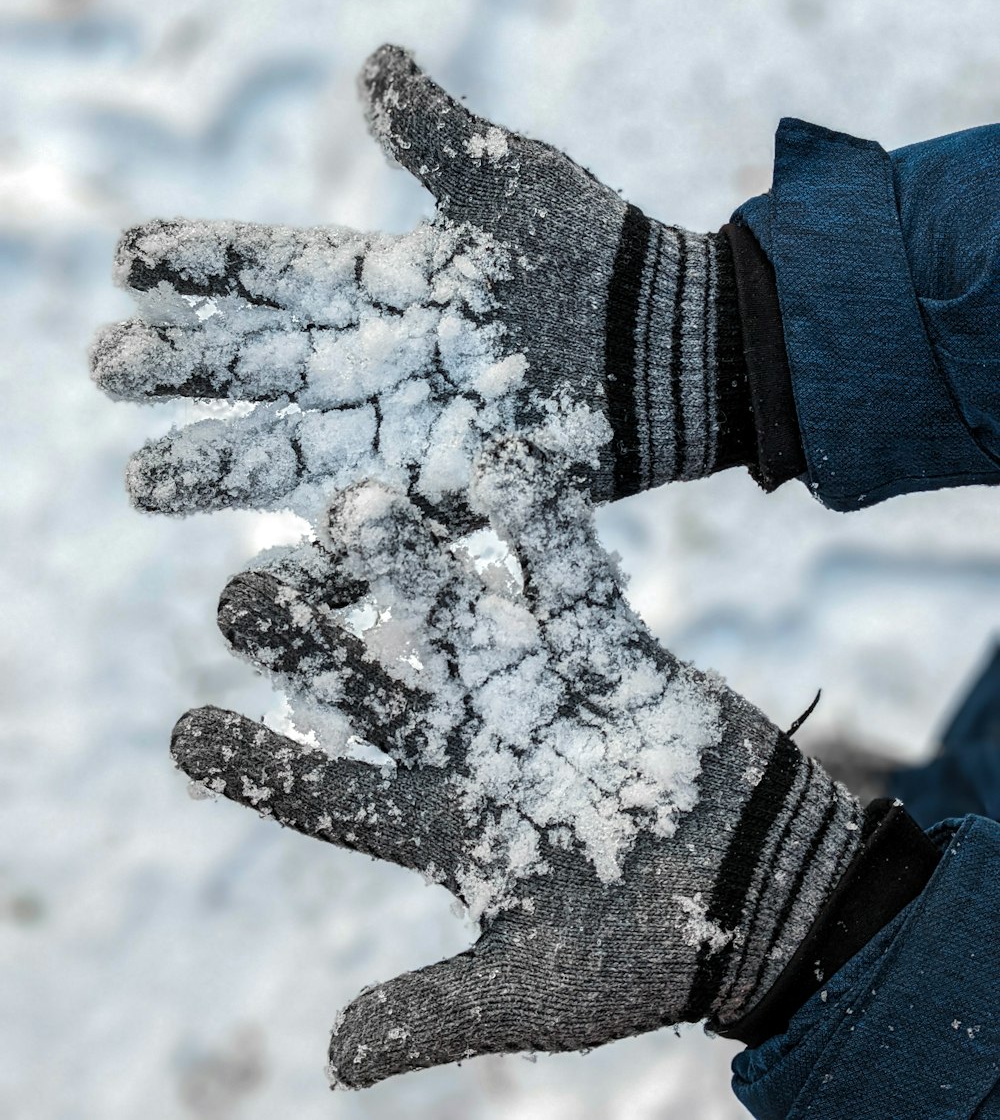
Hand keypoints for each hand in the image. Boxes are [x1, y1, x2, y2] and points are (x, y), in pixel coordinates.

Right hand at [91, 46, 745, 522]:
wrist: (666, 342)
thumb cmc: (592, 252)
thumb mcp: (511, 179)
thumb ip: (436, 132)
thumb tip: (372, 62)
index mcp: (380, 281)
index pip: (272, 270)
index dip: (203, 263)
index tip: (129, 259)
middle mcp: (374, 361)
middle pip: (259, 365)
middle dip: (183, 367)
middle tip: (107, 366)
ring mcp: (403, 433)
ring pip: (292, 451)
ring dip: (219, 465)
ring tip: (141, 480)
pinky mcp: (446, 494)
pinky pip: (373, 528)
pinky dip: (324, 558)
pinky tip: (263, 585)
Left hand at [171, 439, 862, 1088]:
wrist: (764, 900)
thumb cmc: (646, 956)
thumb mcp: (535, 989)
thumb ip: (439, 1009)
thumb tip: (332, 1061)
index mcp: (444, 826)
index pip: (331, 792)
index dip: (261, 762)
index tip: (184, 729)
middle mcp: (477, 748)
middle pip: (376, 686)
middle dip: (314, 643)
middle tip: (240, 593)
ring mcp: (542, 695)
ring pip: (461, 621)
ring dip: (411, 571)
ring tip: (353, 508)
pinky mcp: (616, 658)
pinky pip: (575, 591)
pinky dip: (547, 538)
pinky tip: (505, 468)